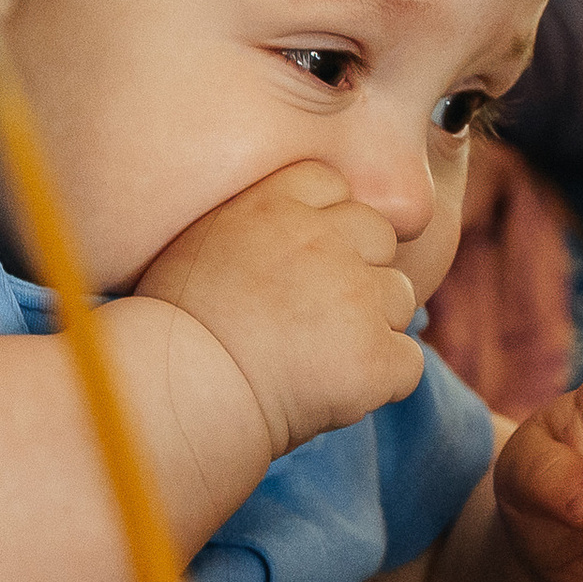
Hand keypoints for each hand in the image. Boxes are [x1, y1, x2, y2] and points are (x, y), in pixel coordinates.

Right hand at [137, 161, 425, 456]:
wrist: (182, 397)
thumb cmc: (176, 332)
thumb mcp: (199, 246)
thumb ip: (254, 226)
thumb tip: (289, 237)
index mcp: (275, 204)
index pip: (332, 184)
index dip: (327, 223)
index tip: (300, 263)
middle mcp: (323, 239)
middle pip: (379, 236)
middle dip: (358, 272)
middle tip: (315, 319)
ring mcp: (355, 295)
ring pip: (398, 297)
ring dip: (371, 328)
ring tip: (316, 360)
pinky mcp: (375, 354)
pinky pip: (406, 360)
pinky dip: (381, 382)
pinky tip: (334, 394)